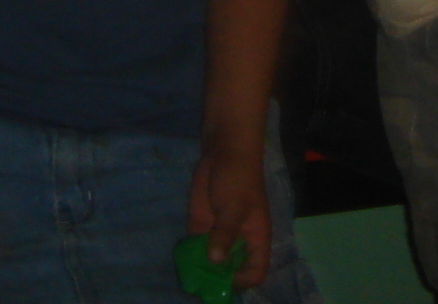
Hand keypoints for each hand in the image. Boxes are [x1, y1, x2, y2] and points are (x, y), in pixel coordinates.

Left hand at [186, 138, 270, 290]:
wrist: (223, 151)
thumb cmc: (238, 179)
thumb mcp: (234, 207)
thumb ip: (226, 233)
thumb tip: (215, 260)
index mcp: (255, 240)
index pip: (255, 272)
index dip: (242, 280)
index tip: (224, 279)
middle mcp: (237, 243)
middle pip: (231, 272)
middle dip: (218, 280)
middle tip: (201, 286)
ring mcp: (218, 236)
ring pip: (211, 263)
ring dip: (201, 271)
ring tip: (189, 277)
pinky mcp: (201, 227)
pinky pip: (196, 249)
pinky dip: (189, 257)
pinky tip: (181, 260)